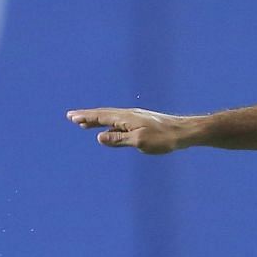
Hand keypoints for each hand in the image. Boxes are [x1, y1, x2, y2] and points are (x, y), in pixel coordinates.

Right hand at [65, 107, 193, 153]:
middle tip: (71, 117)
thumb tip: (99, 137)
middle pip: (104, 115)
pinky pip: (120, 122)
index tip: (71, 117)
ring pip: (111, 118)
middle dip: (87, 116)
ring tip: (84, 123)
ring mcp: (136, 118)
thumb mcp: (139, 142)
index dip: (86, 117)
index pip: (101, 117)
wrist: (184, 132)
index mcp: (126, 118)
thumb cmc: (163, 138)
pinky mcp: (142, 122)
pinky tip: (110, 129)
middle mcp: (129, 115)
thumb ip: (119, 140)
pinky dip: (109, 124)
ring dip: (97, 120)